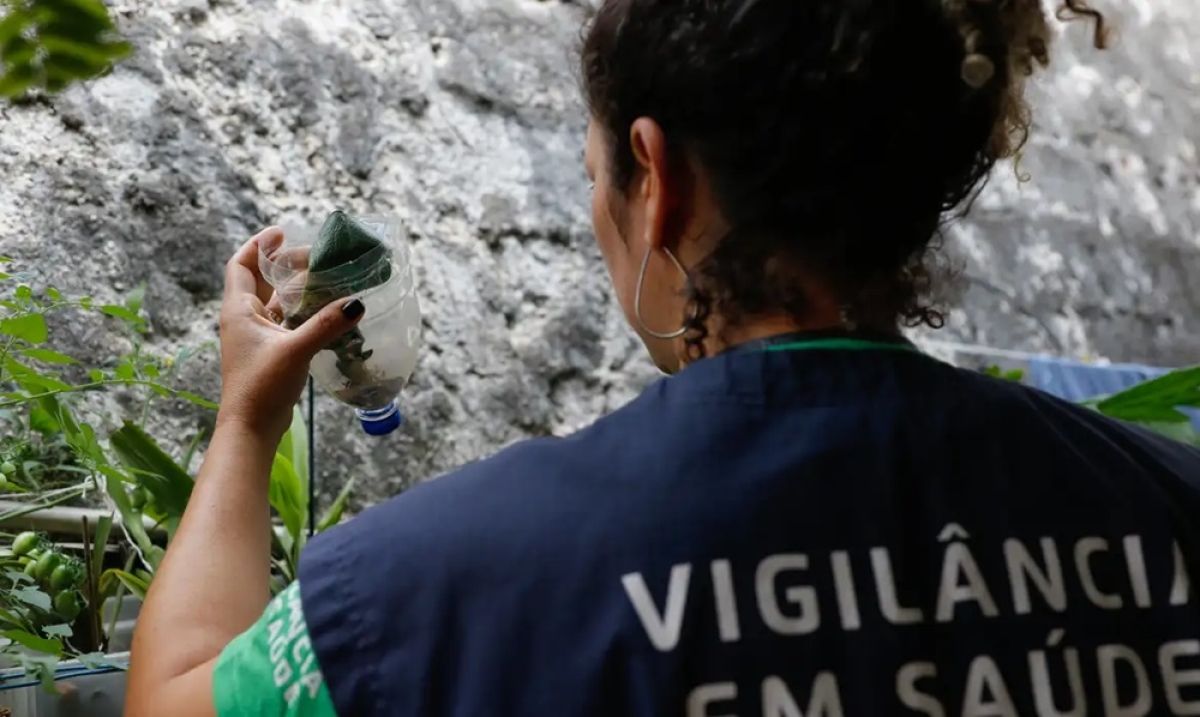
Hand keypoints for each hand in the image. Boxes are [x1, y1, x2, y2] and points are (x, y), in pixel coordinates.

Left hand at [215, 227, 364, 441]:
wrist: (251, 428)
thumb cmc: (262, 386)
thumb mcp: (296, 350)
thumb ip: (326, 325)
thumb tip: (356, 303)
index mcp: (239, 310)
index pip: (241, 265)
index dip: (259, 245)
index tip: (281, 232)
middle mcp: (243, 319)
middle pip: (261, 280)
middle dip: (285, 265)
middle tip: (315, 257)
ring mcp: (256, 337)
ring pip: (275, 302)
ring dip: (295, 289)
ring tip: (322, 278)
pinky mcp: (268, 353)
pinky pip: (285, 322)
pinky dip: (301, 312)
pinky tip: (323, 312)